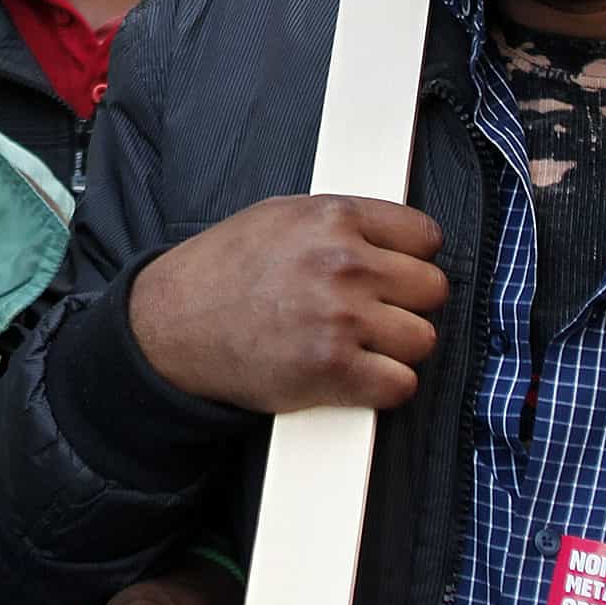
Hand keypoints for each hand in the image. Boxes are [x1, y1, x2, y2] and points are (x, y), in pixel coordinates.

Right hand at [125, 194, 445, 413]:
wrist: (173, 324)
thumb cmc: (221, 273)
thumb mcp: (279, 218)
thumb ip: (339, 224)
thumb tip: (392, 239)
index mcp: (333, 217)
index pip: (425, 236)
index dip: (413, 259)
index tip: (399, 274)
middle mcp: (343, 263)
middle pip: (432, 289)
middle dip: (408, 304)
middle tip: (375, 313)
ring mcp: (341, 316)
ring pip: (423, 338)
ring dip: (396, 348)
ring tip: (359, 344)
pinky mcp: (333, 367)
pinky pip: (401, 383)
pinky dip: (383, 386)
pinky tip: (356, 375)